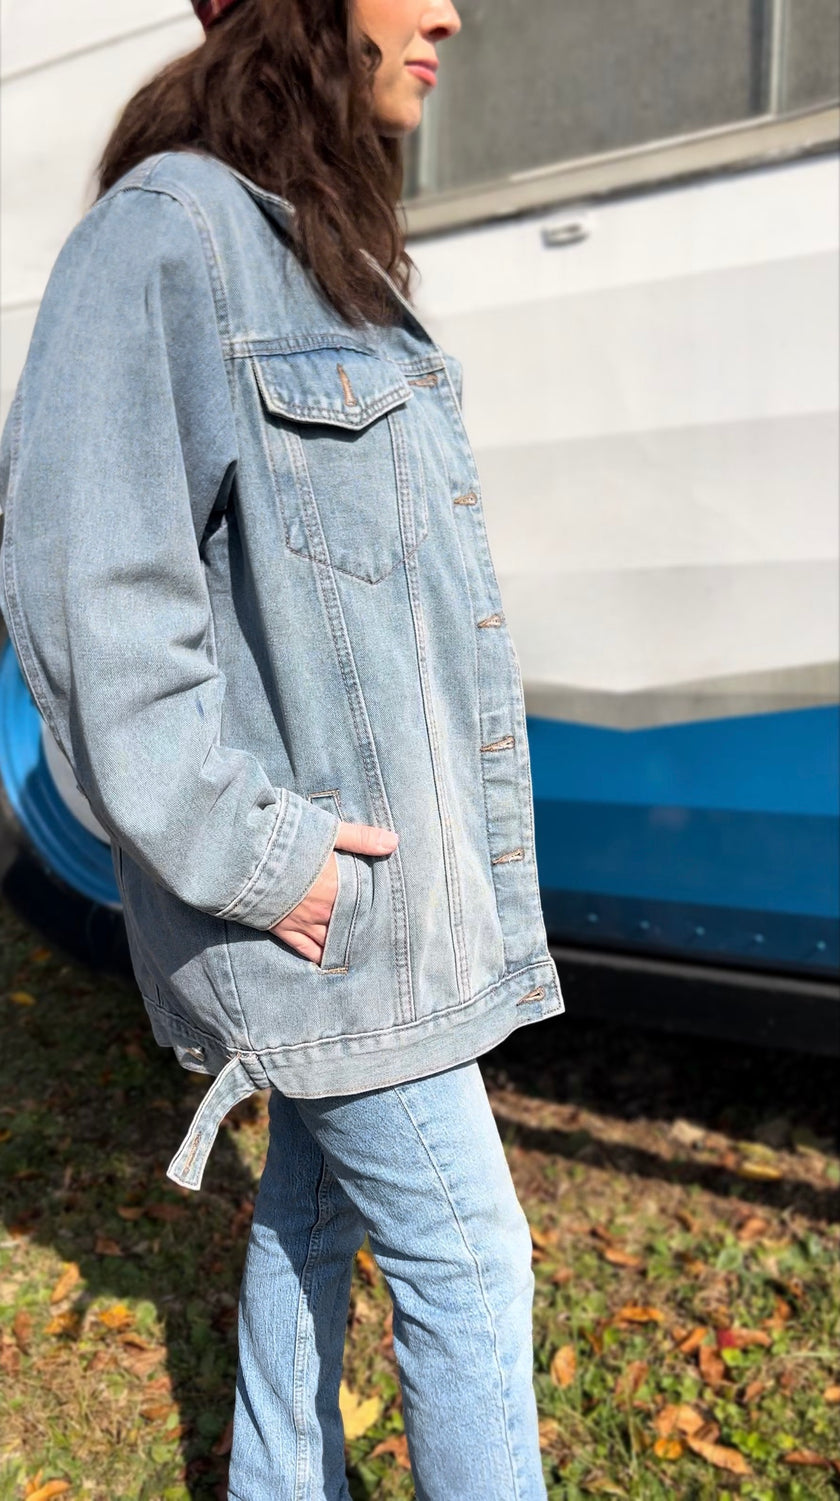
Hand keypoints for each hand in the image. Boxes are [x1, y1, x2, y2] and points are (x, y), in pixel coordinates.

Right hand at [269, 820, 397, 963]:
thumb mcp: (328, 832)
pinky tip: (324, 962)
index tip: (389, 921)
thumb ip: (360, 838)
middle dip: (359, 932)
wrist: (245, 856)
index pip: (364, 905)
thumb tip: (394, 841)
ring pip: (329, 941)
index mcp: (338, 887)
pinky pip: (303, 948)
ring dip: (341, 945)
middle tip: (376, 944)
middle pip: (348, 926)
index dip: (375, 912)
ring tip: (354, 954)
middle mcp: (324, 910)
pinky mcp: (281, 928)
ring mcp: (302, 922)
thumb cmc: (287, 840)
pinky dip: (316, 956)